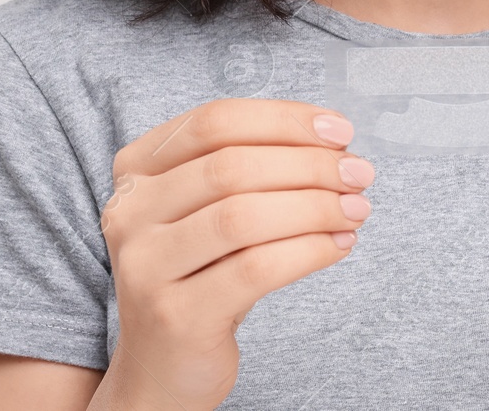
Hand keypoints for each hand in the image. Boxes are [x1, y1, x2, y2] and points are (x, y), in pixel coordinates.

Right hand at [90, 98, 373, 410]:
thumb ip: (251, 167)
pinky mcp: (177, 315)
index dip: (283, 120)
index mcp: (136, 171)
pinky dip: (310, 250)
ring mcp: (146, 267)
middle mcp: (129, 213)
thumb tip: (333, 142)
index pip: (214, 121)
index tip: (339, 130)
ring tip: (357, 208)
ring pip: (244, 216)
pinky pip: (257, 269)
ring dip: (315, 206)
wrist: (162, 369)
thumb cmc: (200, 275)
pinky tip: (339, 244)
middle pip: (231, 166)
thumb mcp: (208, 211)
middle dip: (309, 164)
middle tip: (359, 173)